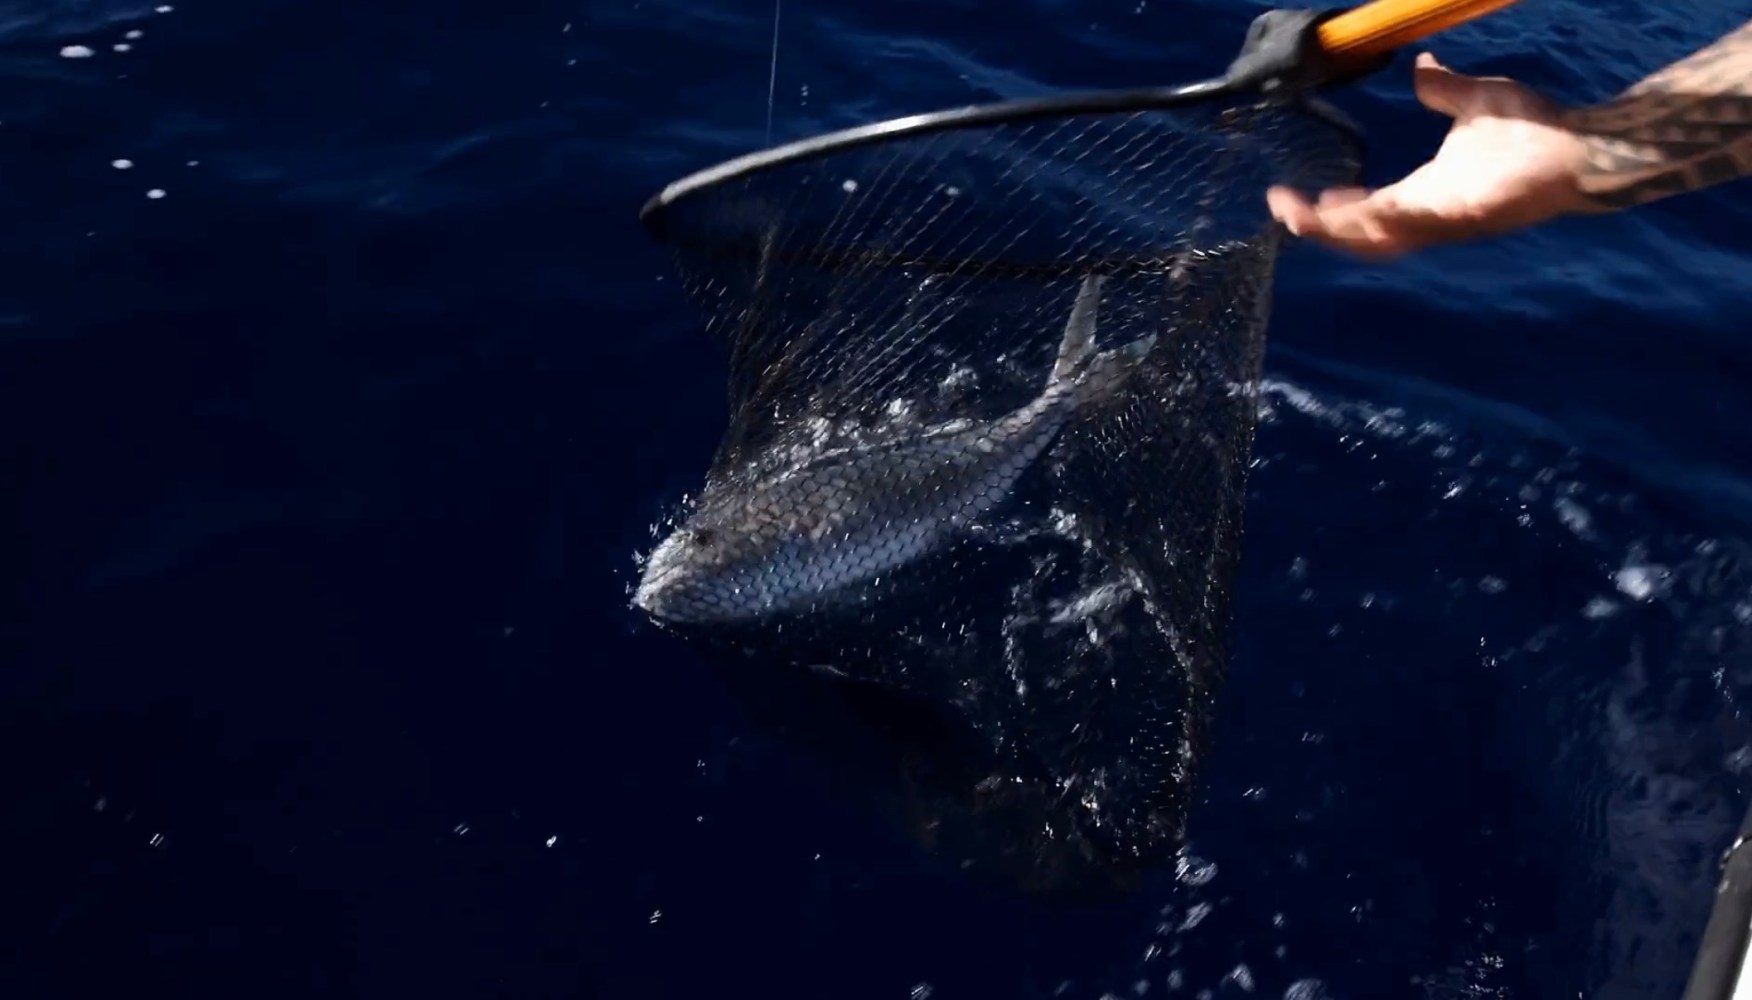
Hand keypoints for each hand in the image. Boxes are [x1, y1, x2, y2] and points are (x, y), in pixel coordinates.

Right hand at [1266, 52, 1598, 258]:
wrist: (1579, 146)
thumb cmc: (1535, 130)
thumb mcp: (1474, 100)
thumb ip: (1442, 88)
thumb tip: (1422, 66)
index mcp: (1424, 193)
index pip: (1363, 210)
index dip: (1325, 210)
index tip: (1292, 196)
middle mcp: (1427, 215)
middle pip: (1357, 234)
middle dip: (1315, 226)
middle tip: (1280, 208)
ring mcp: (1443, 219)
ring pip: (1374, 237)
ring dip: (1334, 230)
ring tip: (1298, 215)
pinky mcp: (1462, 215)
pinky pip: (1411, 224)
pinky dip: (1379, 222)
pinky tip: (1348, 212)